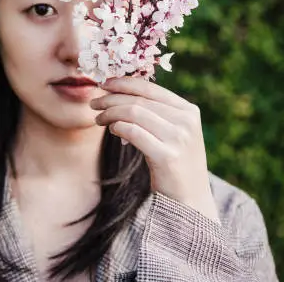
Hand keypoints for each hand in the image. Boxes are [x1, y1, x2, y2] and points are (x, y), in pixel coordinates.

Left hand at [90, 76, 219, 223]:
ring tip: (98, 119)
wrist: (190, 201)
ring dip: (110, 113)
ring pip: (134, 113)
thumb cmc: (174, 165)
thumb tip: (119, 94)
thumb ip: (155, 114)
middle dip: (111, 99)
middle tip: (94, 103)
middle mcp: (186, 121)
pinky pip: (133, 132)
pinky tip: (111, 130)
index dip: (124, 83)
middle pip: (138, 100)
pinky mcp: (167, 156)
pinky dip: (118, 128)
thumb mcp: (172, 133)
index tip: (104, 84)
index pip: (150, 88)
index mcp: (188, 111)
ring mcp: (179, 138)